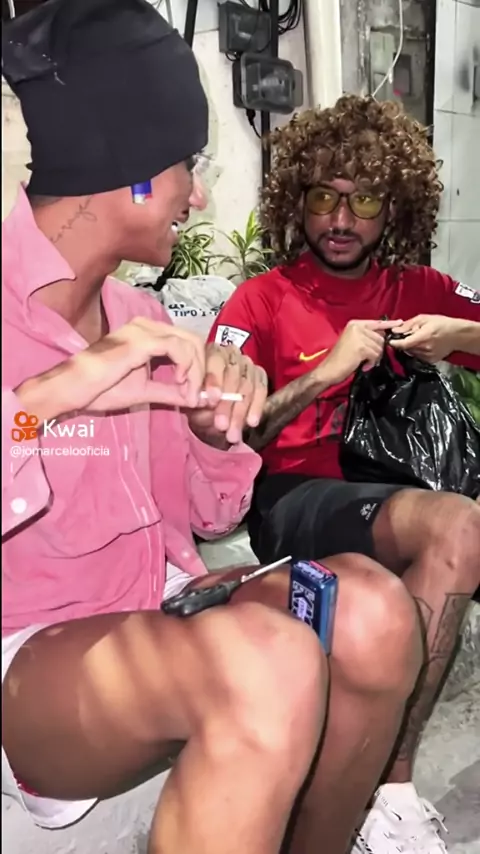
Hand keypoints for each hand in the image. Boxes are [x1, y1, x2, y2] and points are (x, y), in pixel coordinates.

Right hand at [16, 318, 206, 422]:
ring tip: (192, 394)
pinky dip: (188, 367)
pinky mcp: (142, 340)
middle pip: (192, 340)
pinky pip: (178, 348)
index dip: (199, 368)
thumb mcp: (145, 391)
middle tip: (203, 396)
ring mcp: (144, 329)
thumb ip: (171, 392)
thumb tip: (196, 399)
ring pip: (189, 342)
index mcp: (148, 334)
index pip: (186, 343)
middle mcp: (147, 325)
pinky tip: (183, 383)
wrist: (75, 388)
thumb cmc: (101, 388)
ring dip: (197, 371)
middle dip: (204, 369)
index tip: (200, 395)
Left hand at [186, 343, 267, 446]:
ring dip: (240, 412)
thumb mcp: (189, 400)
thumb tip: (197, 399)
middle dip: (227, 403)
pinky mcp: (259, 375)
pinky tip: (251, 423)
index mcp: (208, 352)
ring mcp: (246, 363)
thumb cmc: (196, 402)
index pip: (215, 359)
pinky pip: (261, 390)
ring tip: (233, 434)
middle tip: (221, 425)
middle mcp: (229, 353)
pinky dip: (256, 408)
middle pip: (233, 374)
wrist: (210, 412)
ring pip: (247, 385)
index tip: (212, 401)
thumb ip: (191, 397)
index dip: (214, 379)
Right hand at [315, 319, 402, 385]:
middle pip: (381, 337)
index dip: (389, 324)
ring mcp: (359, 336)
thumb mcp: (354, 343)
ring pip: (379, 347)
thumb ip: (367, 337)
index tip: (400, 322)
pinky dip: (371, 362)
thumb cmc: (341, 359)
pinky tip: (363, 365)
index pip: (377, 323)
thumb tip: (384, 339)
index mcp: (355, 324)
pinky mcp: (361, 347)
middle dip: (377, 350)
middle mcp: (357, 327)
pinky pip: (376, 355)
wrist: (328, 370)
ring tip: (363, 362)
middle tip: (367, 359)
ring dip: (374, 358)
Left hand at [389, 315, 469, 362]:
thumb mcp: (424, 319)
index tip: (390, 340)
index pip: (403, 344)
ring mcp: (427, 357)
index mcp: (422, 337)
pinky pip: (417, 356)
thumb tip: (394, 330)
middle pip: (405, 349)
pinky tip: (423, 345)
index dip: (394, 343)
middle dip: (403, 342)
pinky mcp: (430, 361)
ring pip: (411, 353)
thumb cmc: (442, 324)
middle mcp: (424, 349)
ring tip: (418, 339)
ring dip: (410, 347)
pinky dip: (417, 351)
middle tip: (406, 335)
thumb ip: (408, 325)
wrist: (458, 335)